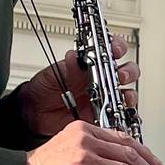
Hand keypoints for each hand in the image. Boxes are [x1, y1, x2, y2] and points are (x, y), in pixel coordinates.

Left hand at [20, 35, 139, 136]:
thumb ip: (67, 66)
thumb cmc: (45, 88)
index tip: (116, 50)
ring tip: (121, 97)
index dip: (117, 48)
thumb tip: (75, 56)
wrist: (35, 112)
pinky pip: (120, 115)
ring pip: (127, 93)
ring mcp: (104, 98)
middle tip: (119, 76)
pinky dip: (124, 116)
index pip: (111, 52)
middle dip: (128, 72)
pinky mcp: (103, 116)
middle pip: (127, 72)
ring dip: (129, 94)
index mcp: (90, 65)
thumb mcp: (53, 73)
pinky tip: (121, 115)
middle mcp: (101, 80)